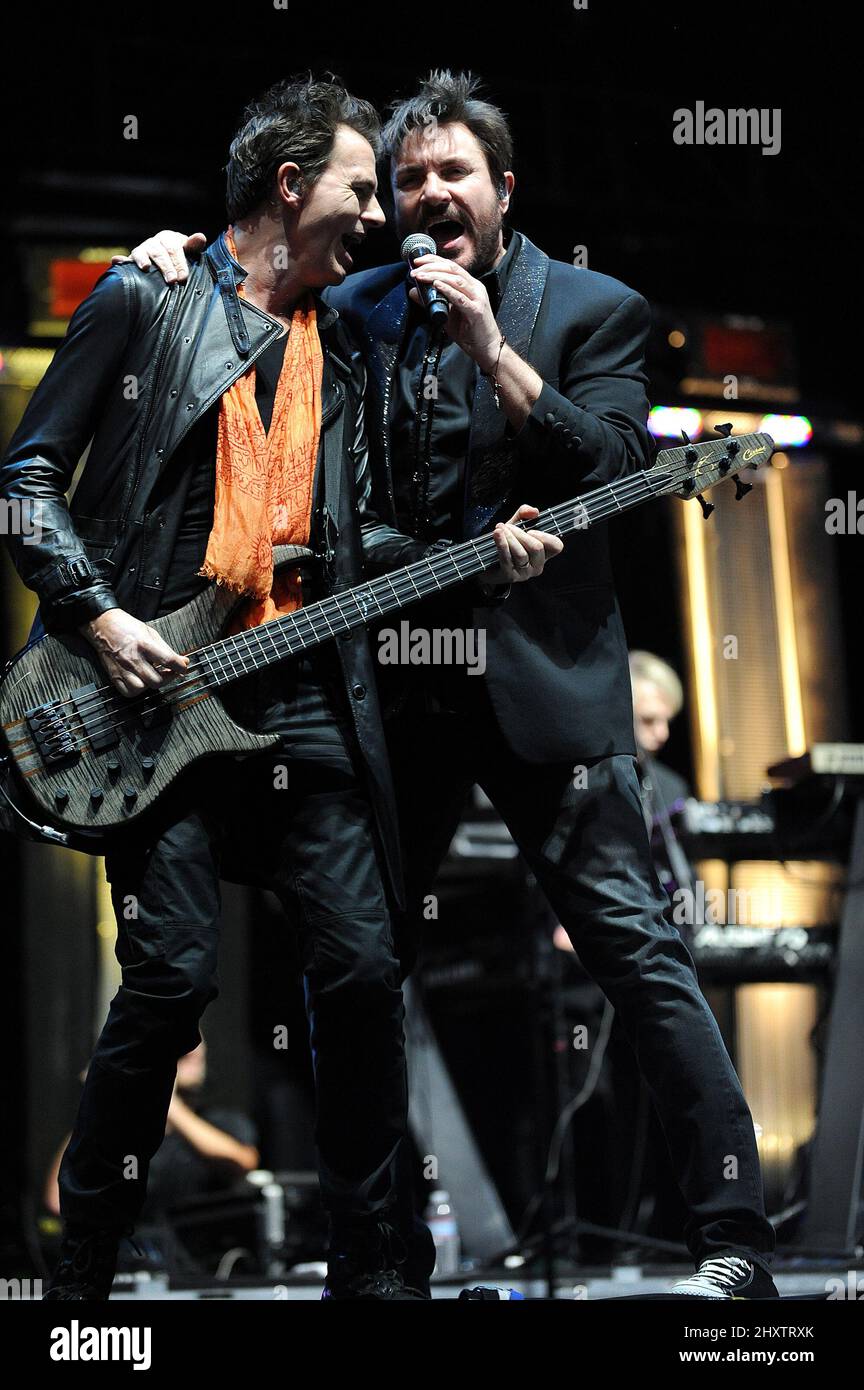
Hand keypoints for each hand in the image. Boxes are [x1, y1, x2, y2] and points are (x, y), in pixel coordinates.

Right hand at [79, 608, 189, 697]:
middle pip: (155, 680)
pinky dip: (137, 690)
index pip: (168, 660)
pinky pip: (127, 692)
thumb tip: (184, 662)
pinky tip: (141, 681)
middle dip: (168, 678)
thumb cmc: (127, 627)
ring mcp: (122, 668)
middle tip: (171, 672)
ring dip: (151, 685)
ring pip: (141, 688)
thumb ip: (168, 650)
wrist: (102, 624)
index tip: (183, 667)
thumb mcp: (151, 633)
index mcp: (144, 644)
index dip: (181, 667)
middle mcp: (132, 658)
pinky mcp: (114, 675)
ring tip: (155, 677)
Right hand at [111, 230, 204, 282]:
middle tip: (172, 281)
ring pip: (142, 252)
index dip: (179, 262)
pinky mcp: (133, 260)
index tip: (183, 277)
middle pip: (159, 252)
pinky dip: (121, 260)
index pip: (173, 248)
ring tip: (146, 268)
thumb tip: (201, 237)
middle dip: (166, 266)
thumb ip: (194, 245)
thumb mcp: (189, 252)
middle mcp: (154, 243)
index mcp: (168, 238)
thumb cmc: (182, 258)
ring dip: (144, 260)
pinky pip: (126, 259)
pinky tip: (116, 261)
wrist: (171, 262)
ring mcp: (143, 251)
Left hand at [408, 253, 501, 368]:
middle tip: (415, 269)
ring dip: (435, 276)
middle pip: (452, 269)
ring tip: (420, 276)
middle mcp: (475, 288)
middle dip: (431, 266)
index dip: (434, 260)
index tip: (417, 261)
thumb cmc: (469, 332)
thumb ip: (432, 302)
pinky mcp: (476, 311)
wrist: (486, 349)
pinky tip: (436, 285)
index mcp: (470, 286)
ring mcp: (477, 298)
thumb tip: (413, 292)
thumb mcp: (446, 314)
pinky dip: (447, 290)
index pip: (451, 266)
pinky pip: (460, 298)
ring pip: (455, 280)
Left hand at [487, 504, 562, 583]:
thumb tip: (534, 511)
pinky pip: (507, 558)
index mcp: (544, 554)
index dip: (546, 537)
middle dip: (521, 533)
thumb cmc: (506, 545)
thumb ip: (524, 514)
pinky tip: (497, 534)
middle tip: (508, 527)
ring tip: (500, 529)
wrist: (488, 565)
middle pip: (536, 547)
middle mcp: (537, 566)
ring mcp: (524, 573)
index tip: (531, 530)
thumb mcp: (516, 526)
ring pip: (521, 553)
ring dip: (510, 538)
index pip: (556, 546)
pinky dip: (502, 544)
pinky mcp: (510, 576)